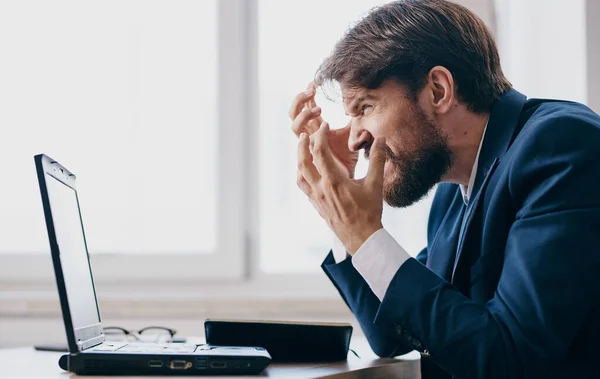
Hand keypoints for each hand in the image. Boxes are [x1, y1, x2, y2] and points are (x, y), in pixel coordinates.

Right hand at [289, 83, 358, 177]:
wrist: (348, 184)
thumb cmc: (349, 159)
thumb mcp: (354, 136)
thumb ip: (356, 124)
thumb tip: (365, 107)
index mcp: (316, 129)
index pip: (305, 107)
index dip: (307, 94)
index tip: (314, 82)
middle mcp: (309, 137)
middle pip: (293, 115)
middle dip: (299, 101)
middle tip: (311, 90)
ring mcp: (308, 148)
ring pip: (294, 128)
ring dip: (304, 115)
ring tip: (318, 109)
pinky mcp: (311, 159)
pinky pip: (301, 147)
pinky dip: (305, 137)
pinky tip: (319, 129)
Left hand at [297, 122, 385, 253]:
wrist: (361, 238)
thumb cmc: (369, 212)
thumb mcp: (375, 184)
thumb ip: (377, 160)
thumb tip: (382, 139)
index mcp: (334, 181)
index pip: (320, 152)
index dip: (320, 136)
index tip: (324, 125)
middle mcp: (321, 188)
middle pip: (303, 161)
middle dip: (302, 145)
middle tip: (305, 134)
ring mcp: (316, 198)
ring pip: (300, 175)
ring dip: (300, 160)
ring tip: (304, 149)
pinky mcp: (316, 205)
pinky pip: (303, 187)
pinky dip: (302, 175)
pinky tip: (308, 171)